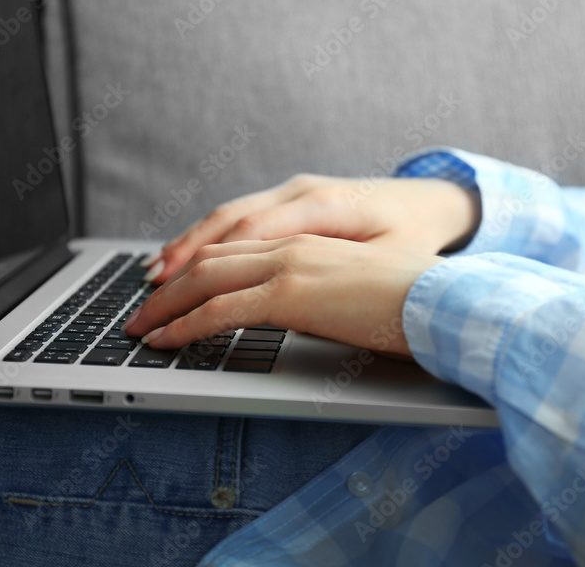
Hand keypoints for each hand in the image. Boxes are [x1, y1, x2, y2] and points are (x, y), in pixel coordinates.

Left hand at [125, 234, 443, 356]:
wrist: (444, 301)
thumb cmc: (412, 303)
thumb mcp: (358, 292)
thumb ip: (326, 294)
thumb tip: (309, 314)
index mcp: (310, 242)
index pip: (237, 249)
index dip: (198, 266)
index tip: (172, 287)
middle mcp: (294, 244)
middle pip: (212, 258)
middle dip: (170, 285)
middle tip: (141, 307)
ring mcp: (290, 265)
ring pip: (206, 279)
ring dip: (166, 305)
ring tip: (140, 329)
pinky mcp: (291, 293)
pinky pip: (221, 310)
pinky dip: (185, 325)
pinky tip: (165, 342)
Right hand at [144, 174, 477, 282]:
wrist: (436, 201)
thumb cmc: (417, 239)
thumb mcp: (394, 264)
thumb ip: (343, 277)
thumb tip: (293, 300)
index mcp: (325, 207)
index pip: (249, 241)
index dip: (207, 280)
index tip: (177, 316)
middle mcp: (302, 192)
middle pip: (227, 228)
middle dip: (182, 269)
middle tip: (145, 307)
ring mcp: (293, 190)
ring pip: (226, 217)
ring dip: (186, 249)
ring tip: (151, 281)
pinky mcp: (291, 197)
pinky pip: (238, 215)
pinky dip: (206, 237)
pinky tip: (183, 257)